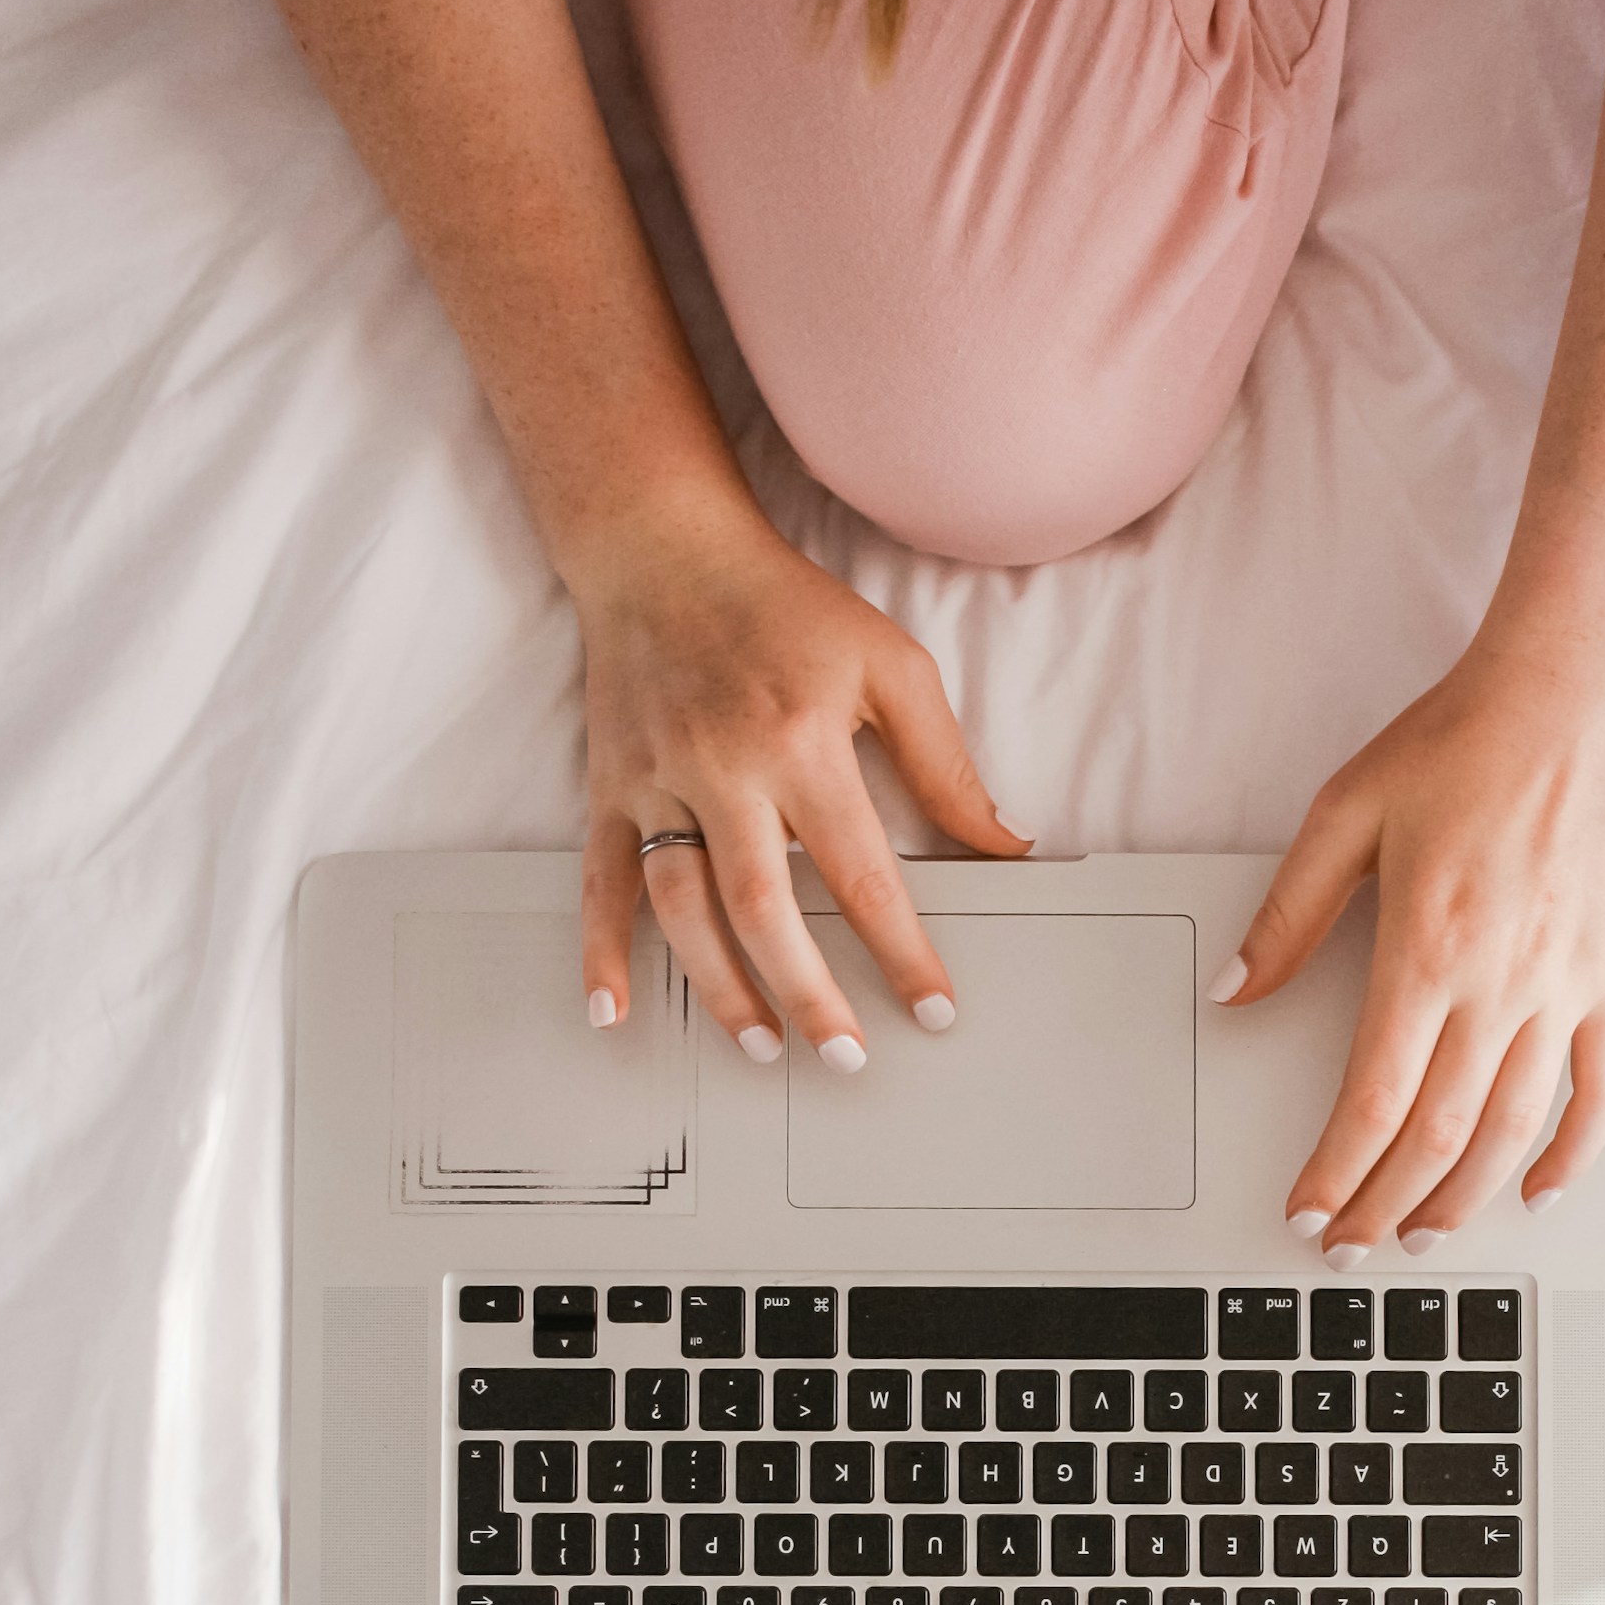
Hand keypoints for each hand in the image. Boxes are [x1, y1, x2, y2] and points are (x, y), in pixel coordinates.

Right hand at [574, 497, 1029, 1060]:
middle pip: (766, 908)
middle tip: (848, 1058)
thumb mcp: (891, 665)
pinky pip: (600, 879)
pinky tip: (613, 1010)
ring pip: (683, 907)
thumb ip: (946, 765)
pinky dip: (600, 949)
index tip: (933, 1010)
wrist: (663, 546)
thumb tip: (1004, 847)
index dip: (902, 951)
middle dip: (810, 994)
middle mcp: (724, 769)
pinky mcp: (610, 786)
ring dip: (721, 988)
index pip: (862, 874)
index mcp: (802, 742)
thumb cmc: (786, 607)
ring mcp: (658, 781)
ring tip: (763, 1047)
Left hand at [1214, 618, 1604, 1257]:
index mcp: (1426, 949)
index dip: (1337, 1172)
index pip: (1374, 1100)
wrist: (1581, 688)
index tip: (1308, 1213)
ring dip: (1465, 1198)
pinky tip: (1541, 1191)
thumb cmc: (1465, 738)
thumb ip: (1289, 914)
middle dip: (1386, 1205)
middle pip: (1439, 1135)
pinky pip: (1603, 1089)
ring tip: (1424, 1237)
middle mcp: (1501, 983)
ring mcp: (1568, 986)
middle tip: (1351, 1246)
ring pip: (1514, 1129)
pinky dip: (1575, 1152)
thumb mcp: (1346, 811)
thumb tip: (1236, 992)